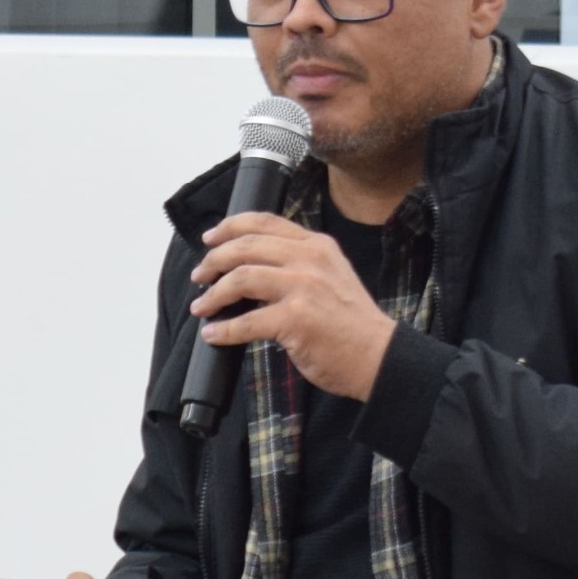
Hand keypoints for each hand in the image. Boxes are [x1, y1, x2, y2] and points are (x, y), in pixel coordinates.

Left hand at [190, 211, 397, 400]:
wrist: (378, 356)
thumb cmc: (351, 324)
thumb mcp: (331, 277)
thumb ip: (298, 266)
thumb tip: (251, 271)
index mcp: (317, 246)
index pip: (265, 222)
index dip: (231, 227)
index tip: (210, 238)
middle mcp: (309, 259)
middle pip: (245, 247)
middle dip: (213, 261)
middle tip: (199, 276)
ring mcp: (303, 287)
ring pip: (240, 278)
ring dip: (213, 295)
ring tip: (201, 307)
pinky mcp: (295, 319)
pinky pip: (246, 322)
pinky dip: (223, 330)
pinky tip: (213, 335)